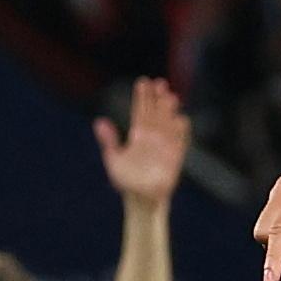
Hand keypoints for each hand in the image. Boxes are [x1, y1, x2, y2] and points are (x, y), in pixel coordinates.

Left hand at [96, 77, 189, 207]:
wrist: (141, 199)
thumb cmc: (126, 181)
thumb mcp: (113, 159)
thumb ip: (108, 140)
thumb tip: (99, 121)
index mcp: (138, 135)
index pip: (141, 111)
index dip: (143, 97)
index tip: (143, 82)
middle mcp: (153, 137)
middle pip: (157, 113)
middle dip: (159, 98)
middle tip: (160, 82)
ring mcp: (165, 146)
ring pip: (168, 123)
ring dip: (170, 110)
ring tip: (171, 96)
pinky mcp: (175, 158)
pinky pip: (180, 142)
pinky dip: (181, 132)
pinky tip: (181, 120)